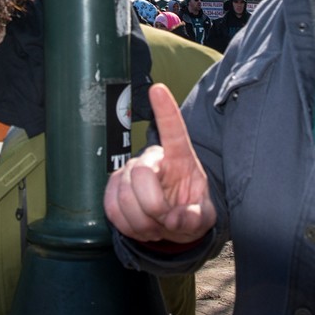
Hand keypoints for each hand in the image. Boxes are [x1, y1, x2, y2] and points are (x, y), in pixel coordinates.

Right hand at [104, 83, 215, 242]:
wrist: (170, 224)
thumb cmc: (188, 212)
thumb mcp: (203, 217)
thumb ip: (196, 218)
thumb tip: (176, 219)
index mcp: (180, 157)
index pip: (173, 130)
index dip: (165, 110)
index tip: (158, 89)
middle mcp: (152, 158)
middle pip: (140, 174)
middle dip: (153, 206)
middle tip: (164, 219)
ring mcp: (129, 171)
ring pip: (123, 196)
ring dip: (141, 222)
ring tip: (155, 225)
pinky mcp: (113, 187)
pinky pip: (111, 208)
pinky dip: (127, 225)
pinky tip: (140, 225)